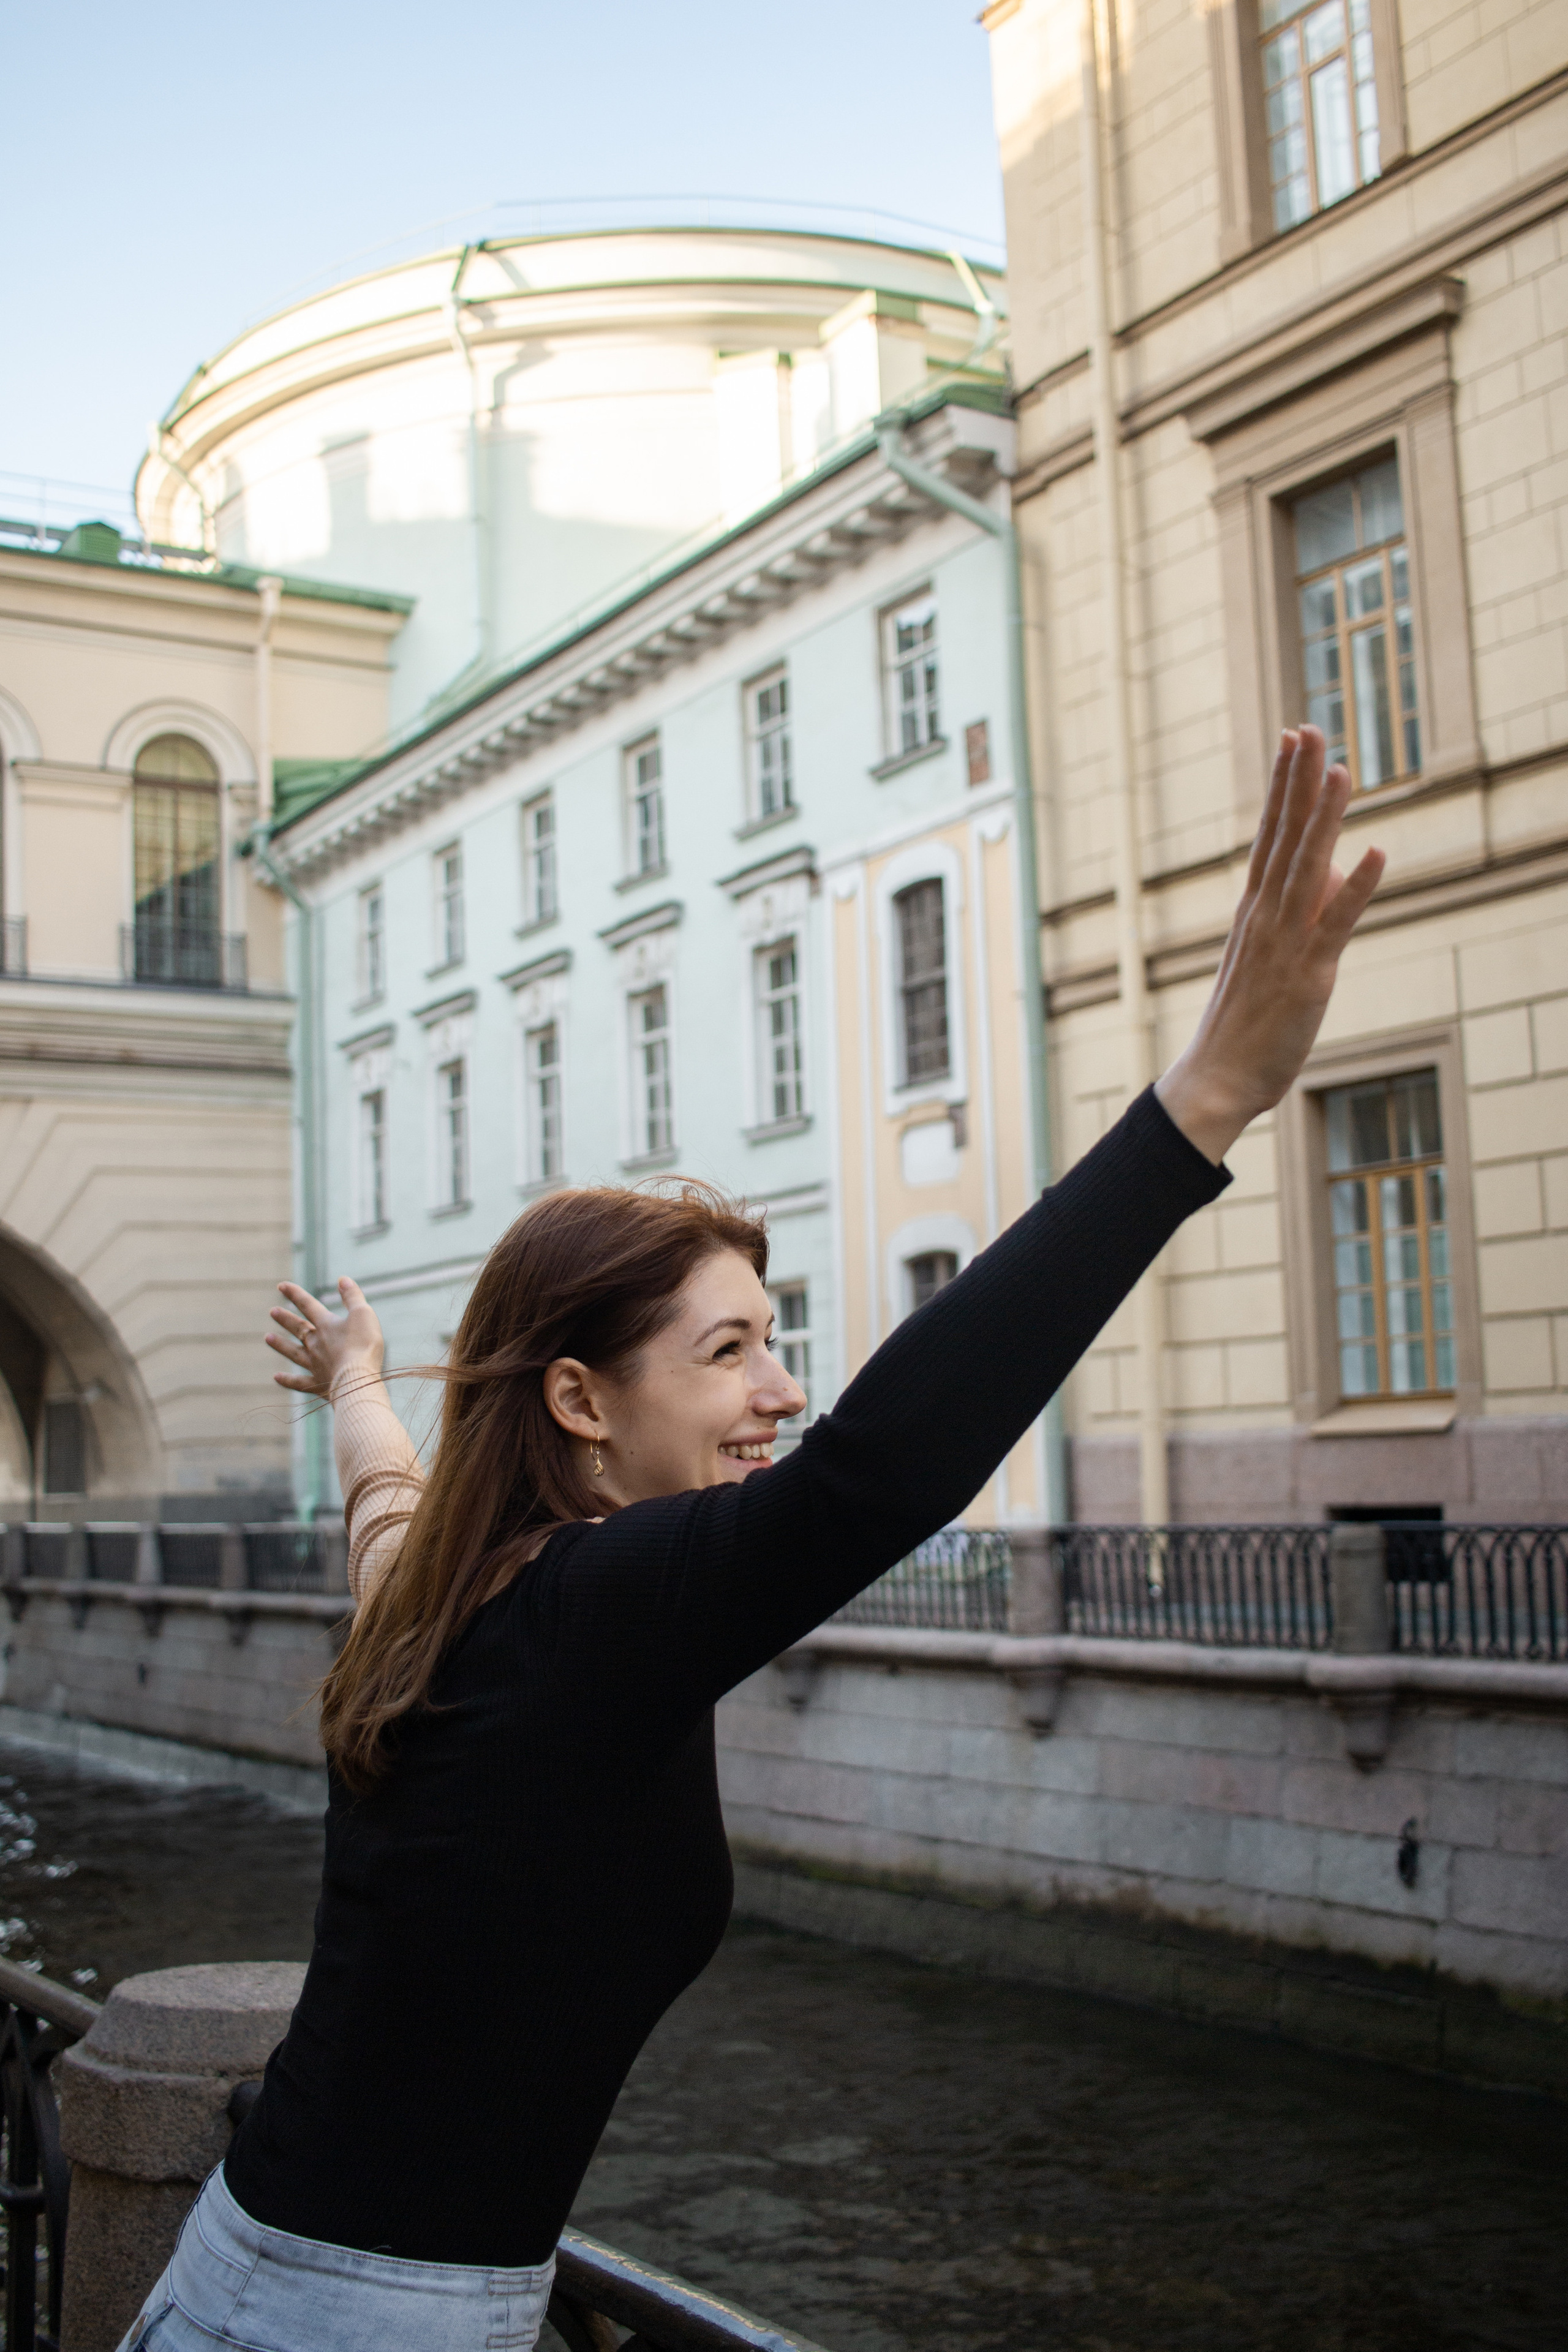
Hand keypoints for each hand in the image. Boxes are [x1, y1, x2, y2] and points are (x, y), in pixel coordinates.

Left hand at [267, 1277, 383, 1399]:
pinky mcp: (318, 1385)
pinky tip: (276, 1377)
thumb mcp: (363, 1314)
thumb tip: (343, 1279)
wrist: (357, 1381)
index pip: (307, 1305)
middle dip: (285, 1319)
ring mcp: (315, 1365)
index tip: (281, 1286)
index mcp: (326, 1326)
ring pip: (293, 1352)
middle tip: (272, 1312)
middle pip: (298, 1328)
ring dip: (280, 1345)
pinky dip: (287, 1380)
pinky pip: (299, 1382)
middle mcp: (316, 1344)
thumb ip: (353, 1296)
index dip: (294, 1294)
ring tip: (266, 1338)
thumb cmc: (363, 1346)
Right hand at [1156, 726, 1384, 1164]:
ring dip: (1324, 817)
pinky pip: (1336, 921)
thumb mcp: (1273, 958)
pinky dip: (1359, 886)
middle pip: (1284, 835)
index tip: (1291, 738)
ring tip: (1340, 769)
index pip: (1270, 833)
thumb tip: (1345, 870)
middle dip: (1298, 780)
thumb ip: (1305, 910)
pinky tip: (1378, 850)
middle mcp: (1265, 915)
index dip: (1283, 784)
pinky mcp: (1308, 971)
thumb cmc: (1245, 1023)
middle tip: (1309, 727)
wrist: (1214, 1077)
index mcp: (1254, 910)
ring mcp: (1285, 941)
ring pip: (1307, 866)